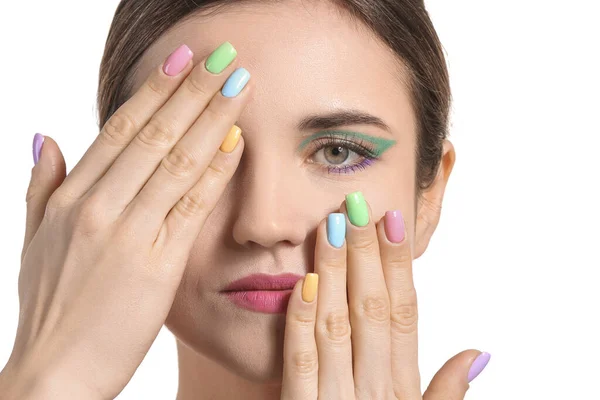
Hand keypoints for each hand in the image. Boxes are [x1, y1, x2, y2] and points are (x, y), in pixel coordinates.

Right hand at [2, 42, 251, 398]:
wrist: (56, 371)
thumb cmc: (51, 308)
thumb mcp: (33, 241)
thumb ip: (41, 186)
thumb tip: (46, 137)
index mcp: (70, 197)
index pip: (120, 128)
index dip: (155, 90)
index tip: (183, 60)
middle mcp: (98, 207)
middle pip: (154, 133)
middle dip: (192, 90)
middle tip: (223, 56)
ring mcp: (127, 233)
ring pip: (176, 160)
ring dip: (211, 116)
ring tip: (239, 83)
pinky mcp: (157, 264)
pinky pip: (192, 205)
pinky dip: (216, 169)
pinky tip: (237, 140)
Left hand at [281, 193, 489, 398]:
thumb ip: (445, 392)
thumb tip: (480, 354)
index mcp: (402, 387)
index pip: (404, 313)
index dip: (398, 265)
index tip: (392, 220)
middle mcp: (374, 390)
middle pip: (372, 309)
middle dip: (366, 253)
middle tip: (356, 205)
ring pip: (336, 325)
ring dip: (334, 272)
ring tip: (331, 225)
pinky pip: (299, 362)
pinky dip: (301, 321)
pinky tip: (303, 282)